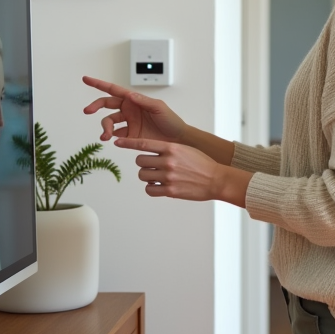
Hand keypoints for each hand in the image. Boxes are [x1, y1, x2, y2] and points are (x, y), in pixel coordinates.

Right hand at [82, 76, 187, 142]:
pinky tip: (113, 140)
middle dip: (95, 106)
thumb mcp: (158, 107)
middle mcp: (129, 110)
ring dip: (105, 128)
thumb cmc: (171, 121)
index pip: (113, 90)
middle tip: (88, 111)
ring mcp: (129, 123)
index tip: (86, 79)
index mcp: (134, 100)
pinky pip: (116, 135)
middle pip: (106, 105)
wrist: (177, 139)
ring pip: (109, 122)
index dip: (99, 84)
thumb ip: (143, 101)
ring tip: (106, 136)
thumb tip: (129, 95)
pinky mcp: (130, 136)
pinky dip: (111, 137)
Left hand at [114, 137, 248, 206]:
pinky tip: (159, 187)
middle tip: (152, 167)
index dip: (128, 143)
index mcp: (171, 148)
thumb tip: (152, 153)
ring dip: (147, 177)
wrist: (216, 179)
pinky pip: (149, 189)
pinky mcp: (170, 191)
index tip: (118, 142)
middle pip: (140, 161)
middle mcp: (168, 161)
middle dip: (143, 164)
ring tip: (157, 177)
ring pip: (142, 175)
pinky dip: (151, 188)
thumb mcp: (185, 150)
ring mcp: (168, 176)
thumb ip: (168, 150)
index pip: (144, 144)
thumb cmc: (202, 164)